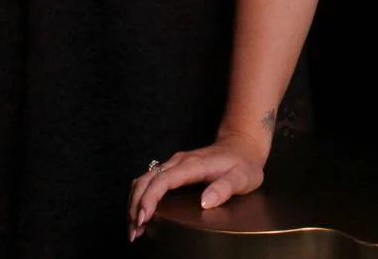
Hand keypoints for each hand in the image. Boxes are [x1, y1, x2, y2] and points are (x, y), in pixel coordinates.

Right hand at [128, 133, 267, 238]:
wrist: (242, 145)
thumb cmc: (243, 163)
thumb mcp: (242, 178)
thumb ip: (225, 188)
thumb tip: (205, 202)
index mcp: (192, 165)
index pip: (162, 180)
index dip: (149, 199)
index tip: (143, 218)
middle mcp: (178, 162)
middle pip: (146, 180)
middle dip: (135, 205)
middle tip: (134, 231)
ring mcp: (174, 165)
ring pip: (143, 180)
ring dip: (134, 202)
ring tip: (134, 228)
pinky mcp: (173, 170)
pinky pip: (149, 181)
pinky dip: (140, 197)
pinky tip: (141, 215)